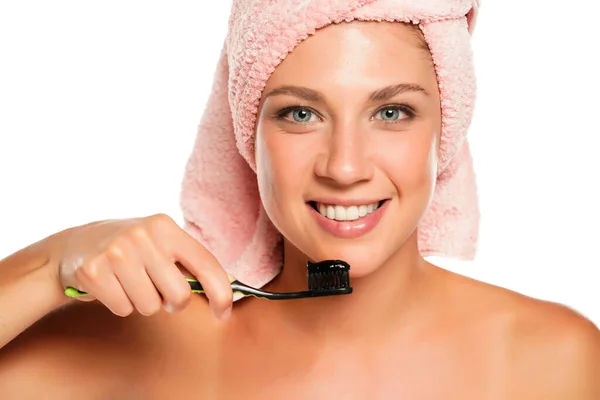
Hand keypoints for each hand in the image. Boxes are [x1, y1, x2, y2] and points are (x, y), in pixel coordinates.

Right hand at [57, 214, 232, 318]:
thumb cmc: (131, 247)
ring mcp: (117, 251)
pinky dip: (120, 304)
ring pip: (150, 307)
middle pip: (178, 296)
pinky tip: (112, 286)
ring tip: (130, 282)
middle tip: (157, 289)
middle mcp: (143, 235)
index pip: (206, 264)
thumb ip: (193, 261)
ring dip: (143, 302)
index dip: (221, 294)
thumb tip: (235, 284)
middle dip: (171, 302)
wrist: (75, 244)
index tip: (224, 313)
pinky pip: (124, 309)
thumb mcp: (162, 243)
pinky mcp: (94, 270)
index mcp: (166, 227)